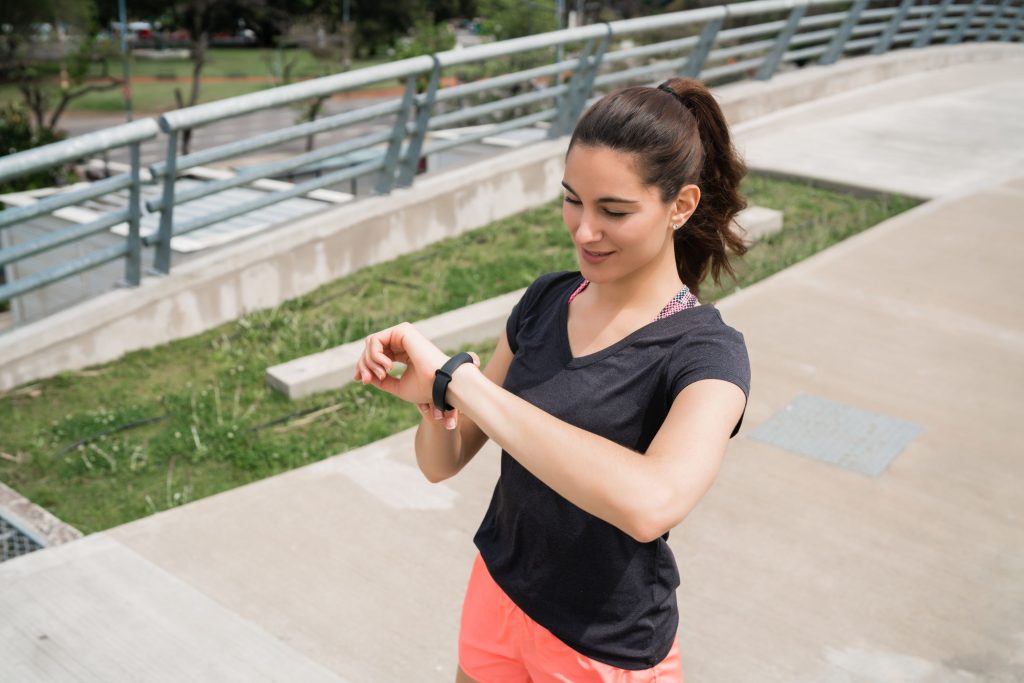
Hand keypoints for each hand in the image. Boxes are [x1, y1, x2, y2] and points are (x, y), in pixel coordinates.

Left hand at [354, 322, 479, 429]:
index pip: (377, 354)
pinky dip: (375, 355)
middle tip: (365, 380)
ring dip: (369, 361)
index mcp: (403, 352)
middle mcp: (403, 340)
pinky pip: (375, 340)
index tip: (360, 380)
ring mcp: (403, 333)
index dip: (364, 366)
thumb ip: (382, 381)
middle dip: (363, 364)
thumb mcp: (398, 386)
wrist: (441, 384)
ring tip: (383, 374)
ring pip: (371, 343)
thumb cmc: (425, 388)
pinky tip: (387, 367)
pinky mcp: (402, 330)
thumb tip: (364, 376)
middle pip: (371, 347)